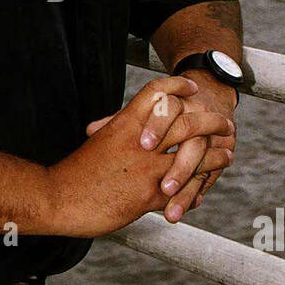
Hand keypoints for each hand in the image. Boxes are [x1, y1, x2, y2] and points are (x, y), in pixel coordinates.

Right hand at [49, 76, 234, 237]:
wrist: (57, 199)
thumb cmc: (73, 173)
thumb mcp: (96, 143)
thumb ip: (108, 133)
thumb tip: (104, 126)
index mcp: (125, 124)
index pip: (158, 93)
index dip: (178, 86)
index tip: (193, 87)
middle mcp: (140, 143)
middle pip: (187, 121)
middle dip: (211, 121)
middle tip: (225, 123)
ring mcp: (147, 169)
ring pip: (194, 157)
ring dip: (216, 156)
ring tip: (228, 154)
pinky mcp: (149, 196)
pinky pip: (184, 190)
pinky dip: (198, 188)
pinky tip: (205, 190)